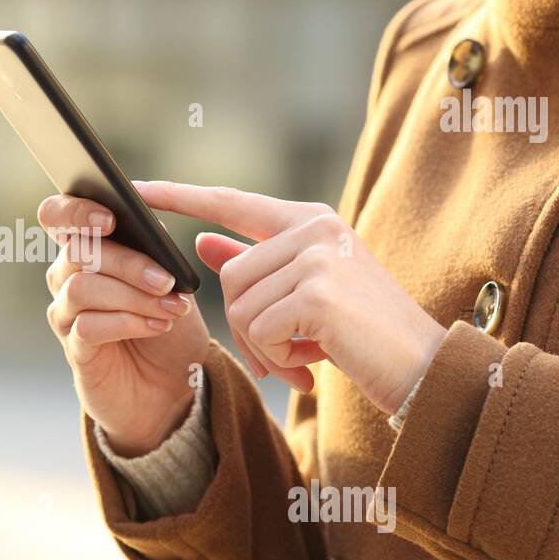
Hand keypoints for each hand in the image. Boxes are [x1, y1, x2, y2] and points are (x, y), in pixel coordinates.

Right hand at [39, 194, 209, 456]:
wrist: (172, 386)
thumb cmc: (169, 326)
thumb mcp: (171, 284)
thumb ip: (156, 255)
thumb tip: (152, 228)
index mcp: (88, 250)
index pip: (57, 216)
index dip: (75, 211)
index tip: (111, 218)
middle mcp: (66, 277)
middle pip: (79, 251)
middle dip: (128, 263)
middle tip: (166, 281)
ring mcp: (66, 314)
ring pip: (82, 288)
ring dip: (132, 296)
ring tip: (169, 309)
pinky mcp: (74, 349)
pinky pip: (88, 326)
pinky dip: (127, 323)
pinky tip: (156, 327)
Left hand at [134, 180, 446, 414]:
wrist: (424, 370)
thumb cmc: (363, 335)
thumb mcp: (305, 294)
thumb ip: (256, 265)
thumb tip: (201, 242)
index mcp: (310, 220)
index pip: (230, 201)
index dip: (178, 196)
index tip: (134, 189)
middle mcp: (314, 228)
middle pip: (230, 277)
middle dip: (246, 328)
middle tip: (284, 354)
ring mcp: (318, 256)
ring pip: (239, 306)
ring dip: (262, 347)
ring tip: (303, 357)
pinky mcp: (318, 292)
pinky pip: (258, 330)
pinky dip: (276, 358)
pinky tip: (312, 363)